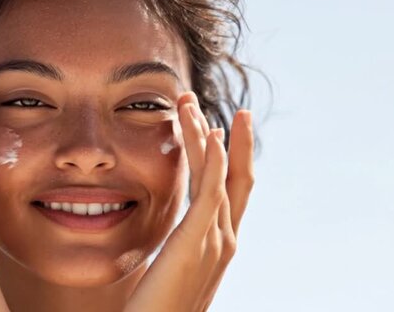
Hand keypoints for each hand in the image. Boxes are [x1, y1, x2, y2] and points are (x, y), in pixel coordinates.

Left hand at [124, 91, 254, 311]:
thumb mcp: (174, 270)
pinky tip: (212, 133)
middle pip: (237, 177)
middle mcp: (224, 238)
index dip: (230, 157)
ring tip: (193, 103)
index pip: (230, 190)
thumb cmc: (157, 308)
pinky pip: (210, 192)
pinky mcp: (196, 242)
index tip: (217, 128)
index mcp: (218, 243)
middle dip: (232, 139)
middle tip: (220, 106)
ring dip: (207, 134)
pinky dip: (214, 160)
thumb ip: (180, 247)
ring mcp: (215, 240)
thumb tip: (171, 234)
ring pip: (218, 175)